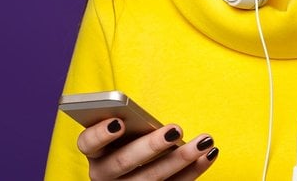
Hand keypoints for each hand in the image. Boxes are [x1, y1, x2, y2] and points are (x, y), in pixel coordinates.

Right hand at [77, 118, 217, 179]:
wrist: (136, 171)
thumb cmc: (132, 139)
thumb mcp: (126, 132)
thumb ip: (133, 126)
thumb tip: (159, 122)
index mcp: (95, 152)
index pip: (87, 143)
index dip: (101, 133)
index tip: (119, 122)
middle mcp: (104, 175)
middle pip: (123, 162)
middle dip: (151, 146)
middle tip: (175, 129)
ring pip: (151, 179)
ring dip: (181, 159)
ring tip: (204, 141)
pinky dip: (194, 171)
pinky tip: (209, 154)